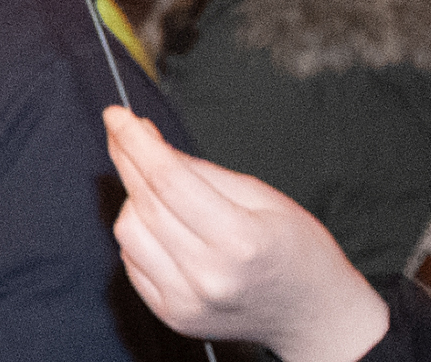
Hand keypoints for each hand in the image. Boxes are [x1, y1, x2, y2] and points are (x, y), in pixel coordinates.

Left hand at [101, 105, 386, 361]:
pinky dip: (138, 234)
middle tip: (123, 132)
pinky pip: (131, 260)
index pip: (167, 180)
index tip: (117, 115)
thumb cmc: (296, 249)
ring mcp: (187, 302)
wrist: (313, 313)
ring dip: (132, 199)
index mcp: (240, 241)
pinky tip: (160, 224)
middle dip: (126, 158)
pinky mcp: (173, 316)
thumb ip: (198, 170)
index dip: (135, 141)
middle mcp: (209, 276)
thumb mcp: (261, 195)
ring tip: (157, 189)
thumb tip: (144, 139)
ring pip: (127, 232)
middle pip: (144, 203)